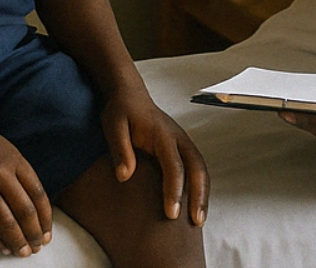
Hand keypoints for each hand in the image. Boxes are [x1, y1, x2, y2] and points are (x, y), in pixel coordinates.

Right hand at [0, 111, 52, 255]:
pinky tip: (0, 246)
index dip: (45, 219)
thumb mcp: (6, 149)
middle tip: (37, 248)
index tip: (47, 233)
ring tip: (22, 252)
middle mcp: (0, 173)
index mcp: (15, 160)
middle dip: (34, 234)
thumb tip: (33, 206)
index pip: (38, 195)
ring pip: (5, 222)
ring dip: (16, 241)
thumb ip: (20, 173)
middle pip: (24, 211)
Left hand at [100, 85, 208, 224]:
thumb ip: (120, 149)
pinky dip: (199, 187)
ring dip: (203, 194)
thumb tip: (124, 176)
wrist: (129, 94)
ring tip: (198, 220)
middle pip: (197, 168)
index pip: (174, 166)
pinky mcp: (181, 148)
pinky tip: (193, 205)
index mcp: (163, 134)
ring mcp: (182, 142)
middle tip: (195, 221)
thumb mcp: (113, 125)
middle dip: (198, 196)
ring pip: (201, 169)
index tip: (172, 213)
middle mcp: (178, 138)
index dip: (174, 191)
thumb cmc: (120, 111)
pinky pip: (196, 168)